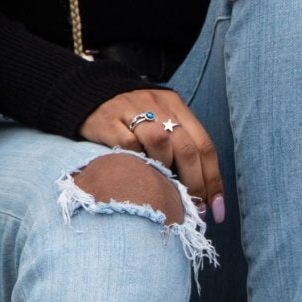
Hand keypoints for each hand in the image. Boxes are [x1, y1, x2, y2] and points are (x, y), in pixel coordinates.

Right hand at [80, 88, 225, 219]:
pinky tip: (135, 172)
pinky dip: (136, 161)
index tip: (215, 209)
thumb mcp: (160, 122)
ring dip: (165, 169)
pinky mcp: (108, 121)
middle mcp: (159, 106)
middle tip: (191, 208)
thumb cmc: (131, 117)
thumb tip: (202, 196)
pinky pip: (128, 145)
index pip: (205, 146)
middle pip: (186, 148)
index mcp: (176, 106)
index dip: (213, 180)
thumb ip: (180, 148)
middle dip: (194, 184)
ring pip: (160, 142)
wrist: (86, 91)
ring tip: (162, 186)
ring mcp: (132, 112)